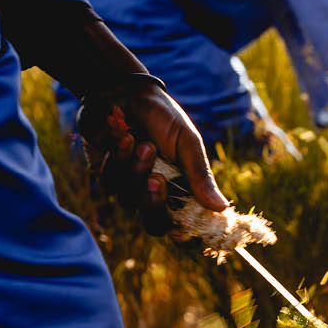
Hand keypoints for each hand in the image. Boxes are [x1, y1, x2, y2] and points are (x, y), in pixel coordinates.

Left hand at [79, 80, 227, 235]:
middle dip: (153, 202)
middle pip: (153, 222)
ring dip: (134, 169)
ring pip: (128, 199)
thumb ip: (200, 175)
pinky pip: (108, 180)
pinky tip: (122, 136)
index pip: (183, 224)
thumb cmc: (163, 116)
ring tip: (140, 141)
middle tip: (156, 179)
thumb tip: (222, 208)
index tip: (181, 233)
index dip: (183, 235)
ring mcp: (128, 184)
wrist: (126, 92)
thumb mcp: (187, 142)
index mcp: (181, 188)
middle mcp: (154, 192)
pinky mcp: (105, 173)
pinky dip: (116, 158)